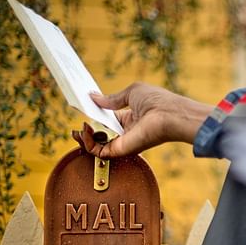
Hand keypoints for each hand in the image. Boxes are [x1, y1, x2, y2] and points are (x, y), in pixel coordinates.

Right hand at [72, 82, 213, 157]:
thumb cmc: (157, 100)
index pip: (108, 121)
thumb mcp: (131, 93)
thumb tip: (93, 97)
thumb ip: (111, 99)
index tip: (83, 110)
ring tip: (77, 130)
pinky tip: (85, 130)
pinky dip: (88, 143)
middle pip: (101, 136)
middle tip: (76, 128)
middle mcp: (126, 132)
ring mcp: (124, 142)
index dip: (95, 117)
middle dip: (86, 133)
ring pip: (97, 147)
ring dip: (84, 139)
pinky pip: (99, 152)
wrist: (169, 114)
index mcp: (131, 117)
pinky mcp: (122, 149)